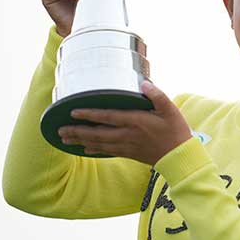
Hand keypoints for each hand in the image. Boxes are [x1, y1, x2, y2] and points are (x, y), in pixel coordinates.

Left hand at [57, 81, 192, 165]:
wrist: (179, 157)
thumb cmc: (175, 131)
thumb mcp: (170, 109)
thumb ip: (157, 95)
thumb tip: (144, 83)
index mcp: (136, 121)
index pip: (107, 117)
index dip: (89, 115)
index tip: (72, 112)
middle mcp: (127, 135)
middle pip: (97, 133)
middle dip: (77, 131)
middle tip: (60, 130)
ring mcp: (126, 146)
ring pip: (98, 144)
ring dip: (81, 141)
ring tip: (65, 138)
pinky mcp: (128, 153)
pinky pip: (106, 151)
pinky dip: (94, 149)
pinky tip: (84, 148)